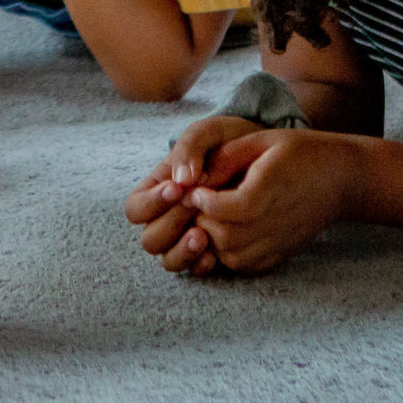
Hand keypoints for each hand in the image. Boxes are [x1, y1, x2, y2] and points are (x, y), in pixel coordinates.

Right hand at [126, 114, 260, 268]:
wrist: (267, 157)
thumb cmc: (231, 140)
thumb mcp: (209, 133)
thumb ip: (190, 148)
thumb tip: (181, 180)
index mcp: (160, 189)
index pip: (135, 208)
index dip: (150, 204)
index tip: (178, 189)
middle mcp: (169, 217)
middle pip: (150, 239)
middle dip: (169, 225)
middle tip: (194, 208)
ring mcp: (189, 236)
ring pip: (168, 260)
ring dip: (181, 251)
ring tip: (203, 235)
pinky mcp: (212, 249)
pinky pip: (195, 269)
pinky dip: (201, 263)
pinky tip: (215, 252)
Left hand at [180, 128, 359, 275]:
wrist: (342, 178)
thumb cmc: (300, 151)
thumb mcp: (262, 139)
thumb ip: (227, 157)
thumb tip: (194, 179)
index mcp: (273, 187)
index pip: (232, 209)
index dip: (206, 202)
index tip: (197, 188)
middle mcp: (278, 220)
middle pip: (228, 238)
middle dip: (203, 223)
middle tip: (197, 205)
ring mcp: (282, 242)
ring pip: (234, 258)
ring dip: (213, 241)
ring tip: (210, 218)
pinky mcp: (282, 254)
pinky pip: (247, 267)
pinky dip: (228, 255)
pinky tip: (227, 232)